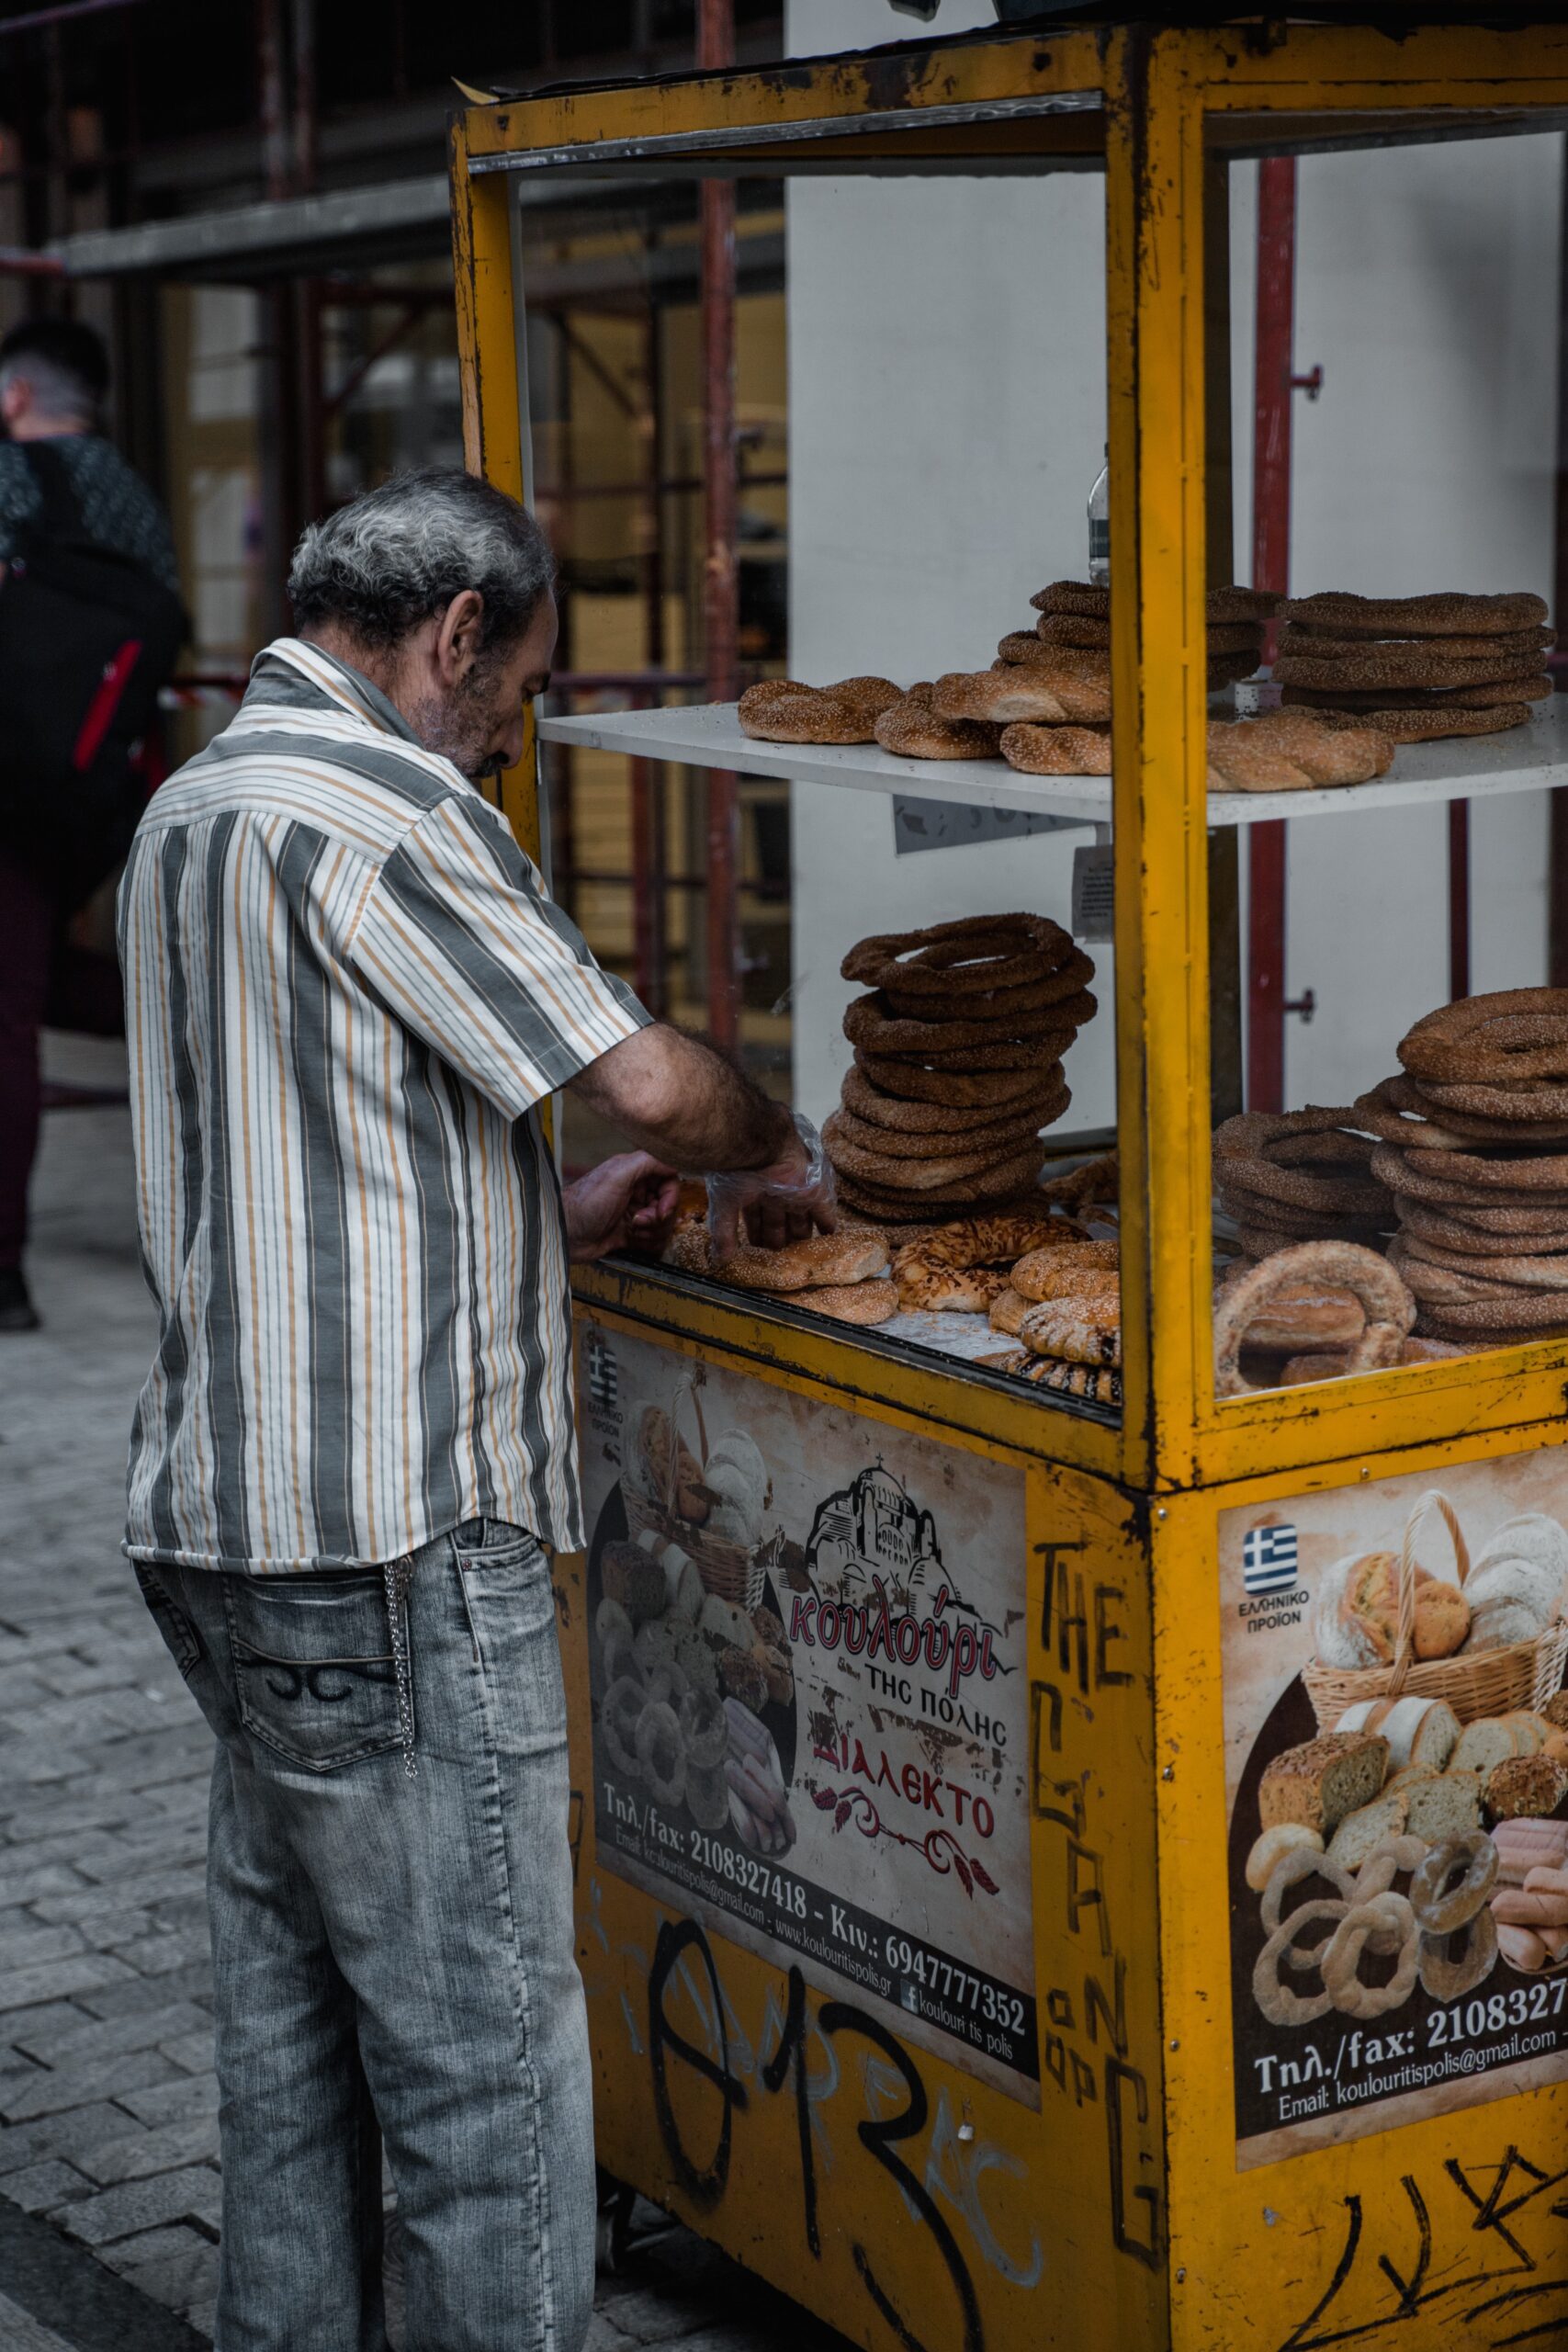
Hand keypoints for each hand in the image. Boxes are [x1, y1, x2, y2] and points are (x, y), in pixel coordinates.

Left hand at [564, 1153, 679, 1264]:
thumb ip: (647, 1161)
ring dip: (654, 1230)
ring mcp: (633, 1213)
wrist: (565, 1235)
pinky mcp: (630, 1233)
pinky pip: (653, 1238)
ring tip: (634, 1231)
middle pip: (668, 1203)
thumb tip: (674, 1162)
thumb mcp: (617, 1174)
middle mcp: (635, 1191)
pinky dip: (649, 1242)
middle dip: (660, 1216)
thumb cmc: (586, 1203)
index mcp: (633, 1172)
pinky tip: (633, 1240)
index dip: (671, 1195)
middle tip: (641, 1221)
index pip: (668, 1179)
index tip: (663, 1208)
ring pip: (663, 1223)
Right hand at [709, 1115, 837, 1258]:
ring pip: (799, 1219)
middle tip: (780, 1256)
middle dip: (778, 1239)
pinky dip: (826, 1225)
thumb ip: (723, 1231)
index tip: (757, 1251)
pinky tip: (829, 1236)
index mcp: (752, 1191)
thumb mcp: (726, 1204)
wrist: (761, 1148)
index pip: (755, 1218)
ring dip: (800, 1236)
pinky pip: (824, 1212)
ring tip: (803, 1253)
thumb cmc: (739, 1170)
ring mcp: (795, 1192)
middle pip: (778, 1221)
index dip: (757, 1235)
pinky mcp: (814, 1193)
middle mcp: (774, 1191)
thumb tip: (719, 1260)